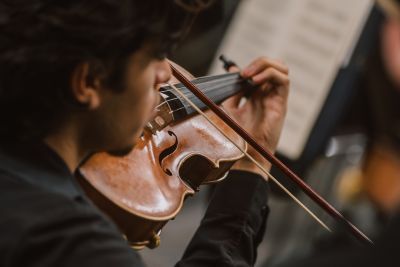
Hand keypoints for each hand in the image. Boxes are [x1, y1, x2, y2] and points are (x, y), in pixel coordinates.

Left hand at [222, 57, 289, 178]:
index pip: (260, 70)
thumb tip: (233, 68)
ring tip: (249, 75)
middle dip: (259, 62)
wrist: (244, 154)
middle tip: (243, 73)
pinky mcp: (281, 104)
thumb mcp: (229, 107)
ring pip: (282, 69)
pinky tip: (254, 81)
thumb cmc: (236, 135)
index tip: (233, 72)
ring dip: (265, 65)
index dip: (249, 66)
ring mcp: (275, 99)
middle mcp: (268, 95)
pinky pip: (284, 81)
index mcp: (256, 95)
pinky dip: (270, 74)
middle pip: (273, 66)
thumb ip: (232, 89)